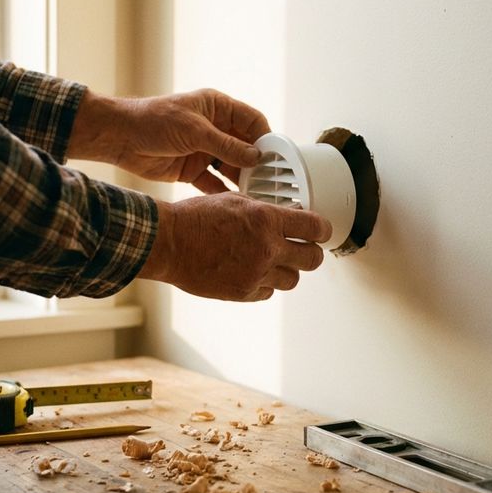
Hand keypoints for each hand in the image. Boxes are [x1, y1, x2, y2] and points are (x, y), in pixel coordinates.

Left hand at [68, 88, 269, 191]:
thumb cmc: (154, 120)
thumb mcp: (195, 130)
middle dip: (257, 163)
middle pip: (245, 146)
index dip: (266, 138)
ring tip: (257, 195)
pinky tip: (235, 203)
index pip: (252, 121)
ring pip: (232, 167)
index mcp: (217, 108)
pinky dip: (224, 192)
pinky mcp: (192, 170)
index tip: (278, 157)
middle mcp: (214, 128)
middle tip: (271, 181)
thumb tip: (257, 157)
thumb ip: (227, 145)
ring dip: (242, 180)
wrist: (119, 138)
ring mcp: (204, 150)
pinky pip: (214, 183)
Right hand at [137, 194, 331, 300]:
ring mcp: (256, 273)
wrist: (168, 243)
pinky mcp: (243, 292)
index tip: (322, 231)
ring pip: (293, 279)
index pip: (315, 228)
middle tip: (304, 248)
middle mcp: (266, 248)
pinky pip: (269, 291)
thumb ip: (264, 210)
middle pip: (312, 259)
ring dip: (287, 270)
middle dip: (311, 253)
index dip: (323, 230)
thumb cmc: (195, 218)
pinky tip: (252, 271)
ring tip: (272, 261)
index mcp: (266, 219)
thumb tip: (287, 217)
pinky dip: (265, 283)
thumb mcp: (235, 200)